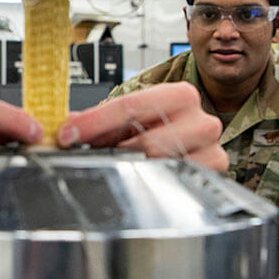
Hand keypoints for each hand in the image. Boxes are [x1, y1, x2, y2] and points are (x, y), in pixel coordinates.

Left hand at [56, 82, 226, 172]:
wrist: (193, 147)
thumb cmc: (160, 130)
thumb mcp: (131, 120)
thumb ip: (100, 121)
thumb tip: (66, 128)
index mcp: (180, 95)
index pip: (130, 106)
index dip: (93, 122)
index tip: (66, 134)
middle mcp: (201, 120)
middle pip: (144, 141)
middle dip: (109, 151)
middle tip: (84, 156)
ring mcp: (211, 150)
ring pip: (158, 164)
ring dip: (129, 169)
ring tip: (115, 167)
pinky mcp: (213, 177)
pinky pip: (174, 184)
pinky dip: (150, 184)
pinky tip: (138, 181)